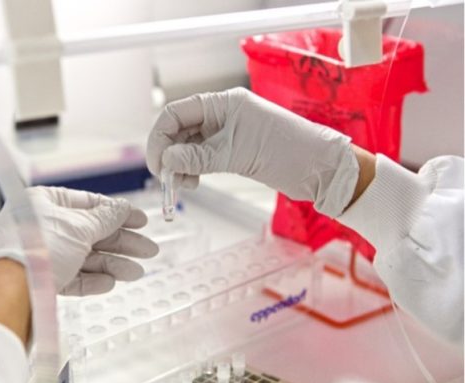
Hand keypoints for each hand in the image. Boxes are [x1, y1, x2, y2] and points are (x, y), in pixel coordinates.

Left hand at [0, 186, 158, 295]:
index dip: (118, 213)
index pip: (88, 204)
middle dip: (121, 243)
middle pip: (90, 233)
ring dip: (112, 264)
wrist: (9, 294)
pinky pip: (72, 277)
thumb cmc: (38, 250)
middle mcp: (41, 226)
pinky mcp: (42, 280)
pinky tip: (110, 283)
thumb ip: (106, 218)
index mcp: (43, 203)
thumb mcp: (79, 228)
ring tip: (136, 273)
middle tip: (149, 250)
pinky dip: (92, 280)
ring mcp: (41, 254)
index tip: (142, 221)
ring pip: (84, 257)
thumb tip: (124, 208)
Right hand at [146, 87, 359, 217]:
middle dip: (170, 153)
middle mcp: (223, 114)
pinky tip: (195, 181)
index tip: (157, 163)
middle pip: (180, 129)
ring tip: (185, 184)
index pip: (177, 113)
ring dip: (181, 164)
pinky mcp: (234, 149)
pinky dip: (193, 168)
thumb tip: (167, 160)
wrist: (320, 169)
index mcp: (224, 103)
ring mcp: (228, 132)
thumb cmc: (288, 151)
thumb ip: (198, 157)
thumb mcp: (238, 154)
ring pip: (190, 145)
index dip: (161, 137)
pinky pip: (202, 156)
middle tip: (169, 179)